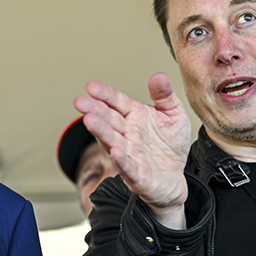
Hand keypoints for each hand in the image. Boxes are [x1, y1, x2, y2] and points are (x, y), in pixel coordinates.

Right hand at [75, 73, 191, 228]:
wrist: (174, 178)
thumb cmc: (170, 145)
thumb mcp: (174, 114)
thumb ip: (165, 96)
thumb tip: (159, 77)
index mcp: (135, 116)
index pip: (116, 102)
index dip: (104, 95)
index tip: (91, 87)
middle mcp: (128, 134)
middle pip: (109, 120)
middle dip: (94, 111)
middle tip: (80, 102)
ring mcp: (130, 155)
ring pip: (112, 141)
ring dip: (101, 132)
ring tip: (89, 121)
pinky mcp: (137, 176)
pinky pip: (128, 168)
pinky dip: (122, 161)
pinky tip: (115, 152)